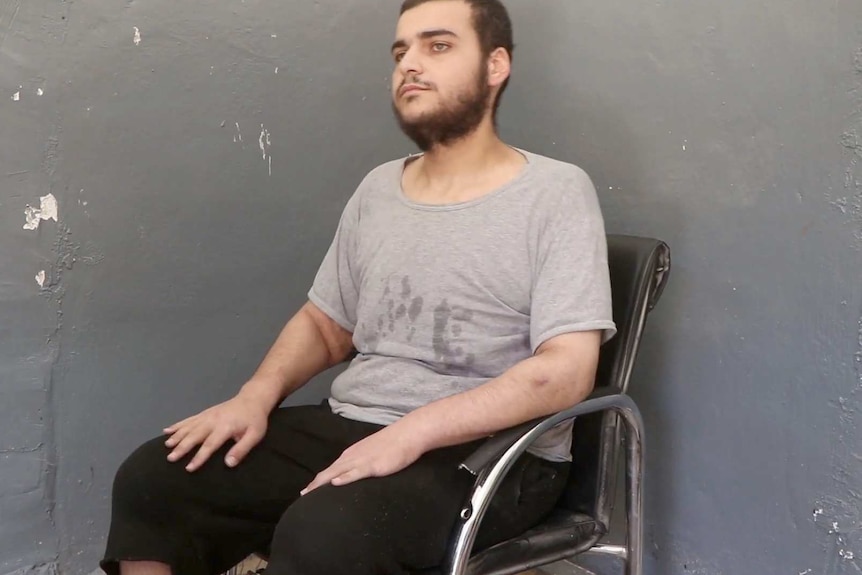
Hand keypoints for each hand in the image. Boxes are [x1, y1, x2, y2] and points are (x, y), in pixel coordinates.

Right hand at [163, 393, 269, 471]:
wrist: (253, 398)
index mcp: (225, 427)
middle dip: (182, 447)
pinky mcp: (205, 413)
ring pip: (189, 426)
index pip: (210, 444)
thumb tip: (228, 464)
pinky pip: (188, 419)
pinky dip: (177, 425)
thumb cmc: (255, 420)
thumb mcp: (255, 435)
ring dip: (177, 436)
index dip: (199, 457)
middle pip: (195, 435)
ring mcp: (207, 415)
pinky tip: (166, 431)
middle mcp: (213, 420)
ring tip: (166, 446)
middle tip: (171, 458)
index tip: (189, 468)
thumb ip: (242, 449)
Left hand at [300, 422, 425, 494]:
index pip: (330, 469)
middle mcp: (352, 456)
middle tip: (302, 495)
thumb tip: (352, 475)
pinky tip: (335, 483)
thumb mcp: (372, 453)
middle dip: (315, 484)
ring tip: (310, 493)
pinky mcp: (373, 465)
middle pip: (329, 472)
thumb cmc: (392, 444)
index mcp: (351, 454)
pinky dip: (345, 478)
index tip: (307, 491)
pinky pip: (356, 472)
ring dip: (322, 483)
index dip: (318, 480)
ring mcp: (362, 460)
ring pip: (337, 472)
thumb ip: (361, 463)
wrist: (407, 433)